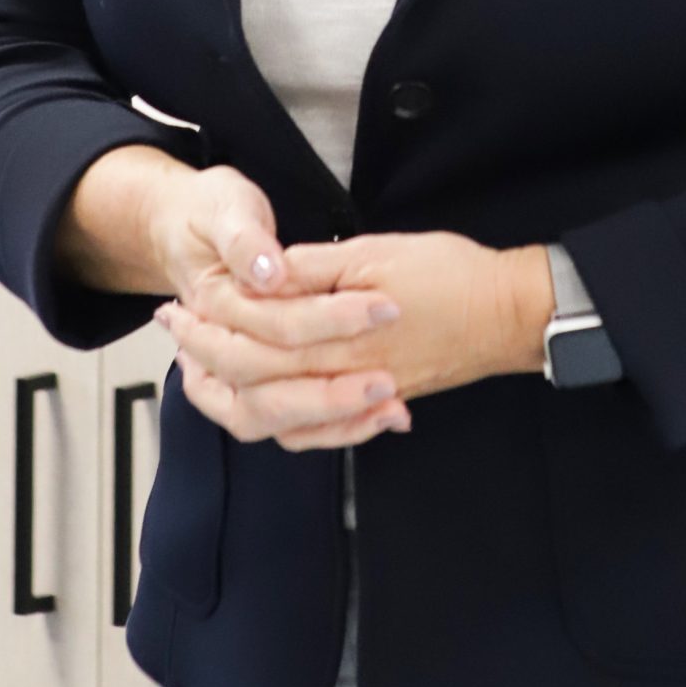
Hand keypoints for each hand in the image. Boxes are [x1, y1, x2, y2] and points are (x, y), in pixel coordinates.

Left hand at [155, 209, 532, 452]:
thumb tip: (264, 271)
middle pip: (254, 385)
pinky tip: (262, 406)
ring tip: (200, 373)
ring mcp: (359, 399)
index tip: (180, 306)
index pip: (253, 343)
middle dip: (206, 359)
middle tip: (178, 334)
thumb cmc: (450, 275)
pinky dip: (282, 425)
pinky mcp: (376, 404)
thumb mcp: (376, 251)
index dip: (209, 327)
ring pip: (279, 421)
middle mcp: (342, 379)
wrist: (507, 315)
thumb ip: (315, 269)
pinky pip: (318, 435)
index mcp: (336, 339)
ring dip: (233, 398)